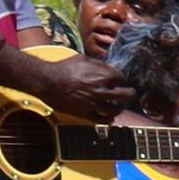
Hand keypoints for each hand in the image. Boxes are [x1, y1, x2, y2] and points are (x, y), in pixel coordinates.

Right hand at [4, 43, 124, 121]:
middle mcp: (101, 90)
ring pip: (116, 110)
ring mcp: (94, 103)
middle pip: (127, 95)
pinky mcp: (85, 113)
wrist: (47, 81)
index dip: (121, 78)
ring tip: (117, 106)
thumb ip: (99, 64)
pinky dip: (108, 119)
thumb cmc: (64, 68)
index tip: (118, 80)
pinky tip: (108, 116)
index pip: (122, 77)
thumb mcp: (84, 59)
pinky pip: (102, 120)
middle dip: (130, 94)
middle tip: (129, 94)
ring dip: (119, 108)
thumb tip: (108, 68)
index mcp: (102, 75)